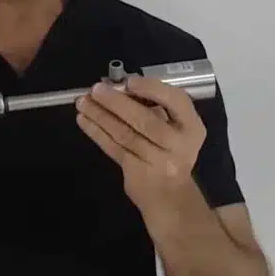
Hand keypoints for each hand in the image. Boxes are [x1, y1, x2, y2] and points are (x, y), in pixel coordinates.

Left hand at [76, 76, 205, 211]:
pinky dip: (97, 132)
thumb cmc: (170, 151)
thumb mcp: (175, 128)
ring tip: (82, 102)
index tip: (129, 81)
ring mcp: (157, 161)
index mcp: (191, 126)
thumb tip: (119, 87)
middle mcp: (178, 144)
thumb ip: (155, 108)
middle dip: (117, 102)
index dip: (152, 89)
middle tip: (95, 90)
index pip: (176, 101)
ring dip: (100, 116)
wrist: (171, 194)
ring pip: (125, 134)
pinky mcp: (136, 172)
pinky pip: (114, 148)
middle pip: (145, 120)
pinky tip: (83, 120)